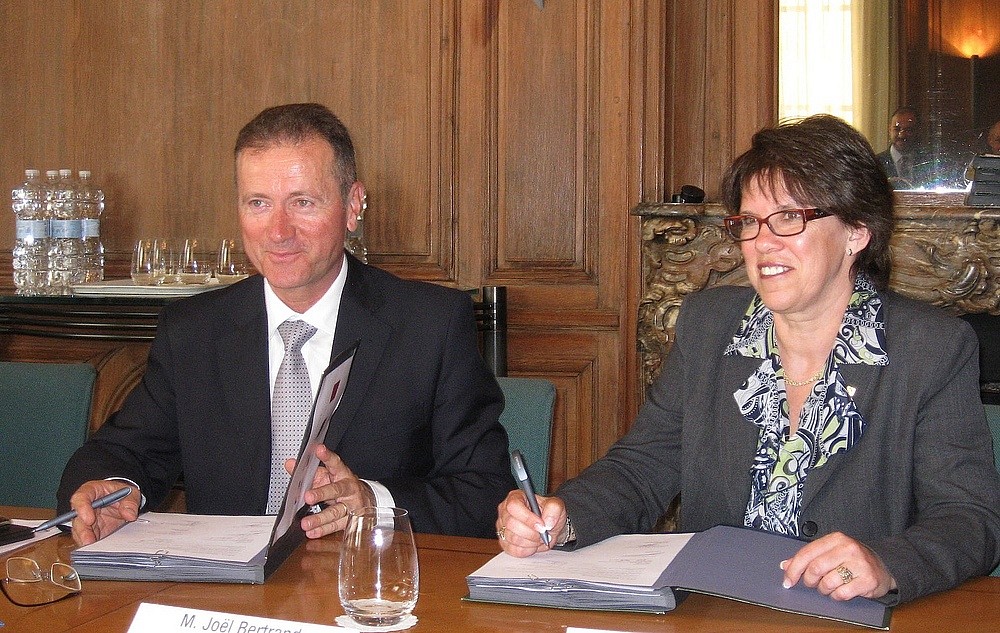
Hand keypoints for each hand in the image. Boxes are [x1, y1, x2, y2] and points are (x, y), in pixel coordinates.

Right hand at [69, 480, 139, 545]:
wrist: (124, 501)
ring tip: (92, 548)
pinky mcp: (91, 532)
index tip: (89, 519)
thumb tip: (129, 514)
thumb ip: (130, 502)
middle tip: (88, 540)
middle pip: (77, 519)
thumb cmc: (123, 493)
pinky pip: (87, 540)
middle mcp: (84, 507)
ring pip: (80, 532)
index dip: (82, 508)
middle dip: (82, 531)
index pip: (81, 497)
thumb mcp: (130, 493)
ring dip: (85, 541)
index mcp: (91, 491)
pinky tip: (97, 550)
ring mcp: (86, 521)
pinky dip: (92, 546)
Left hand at [285, 444, 374, 538]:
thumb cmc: (341, 486)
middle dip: (321, 493)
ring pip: (336, 512)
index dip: (327, 456)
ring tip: (306, 523)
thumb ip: (308, 472)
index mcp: (342, 474)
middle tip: (308, 496)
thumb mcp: (326, 476)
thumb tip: (289, 464)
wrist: (363, 500)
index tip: (319, 450)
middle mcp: (349, 488)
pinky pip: (336, 526)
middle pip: (336, 490)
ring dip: (320, 518)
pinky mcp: (352, 520)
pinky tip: (313, 532)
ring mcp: (352, 505)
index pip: (335, 463)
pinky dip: (324, 530)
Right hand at [495, 489, 566, 556]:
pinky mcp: (504, 542)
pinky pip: (514, 550)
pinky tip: (533, 544)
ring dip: (531, 542)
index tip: (541, 525)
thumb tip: (547, 522)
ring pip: (513, 539)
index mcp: (515, 497)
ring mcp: (502, 527)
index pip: (514, 506)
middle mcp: (505, 511)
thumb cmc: (549, 514)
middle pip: (511, 524)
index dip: (527, 518)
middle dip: (531, 532)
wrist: (549, 528)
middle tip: (543, 533)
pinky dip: (527, 550)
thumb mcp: (556, 506)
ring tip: (539, 537)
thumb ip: (554, 508)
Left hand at [781, 531, 896, 599]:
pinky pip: (842, 593)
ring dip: (824, 589)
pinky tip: (841, 591)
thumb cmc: (852, 559)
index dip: (794, 569)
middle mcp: (848, 549)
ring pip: (827, 583)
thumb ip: (809, 557)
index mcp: (835, 539)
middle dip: (809, 580)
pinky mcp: (868, 580)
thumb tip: (785, 565)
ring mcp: (859, 564)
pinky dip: (837, 596)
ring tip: (830, 586)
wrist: (885, 566)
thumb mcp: (830, 552)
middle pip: (815, 568)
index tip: (787, 580)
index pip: (807, 553)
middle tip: (812, 583)